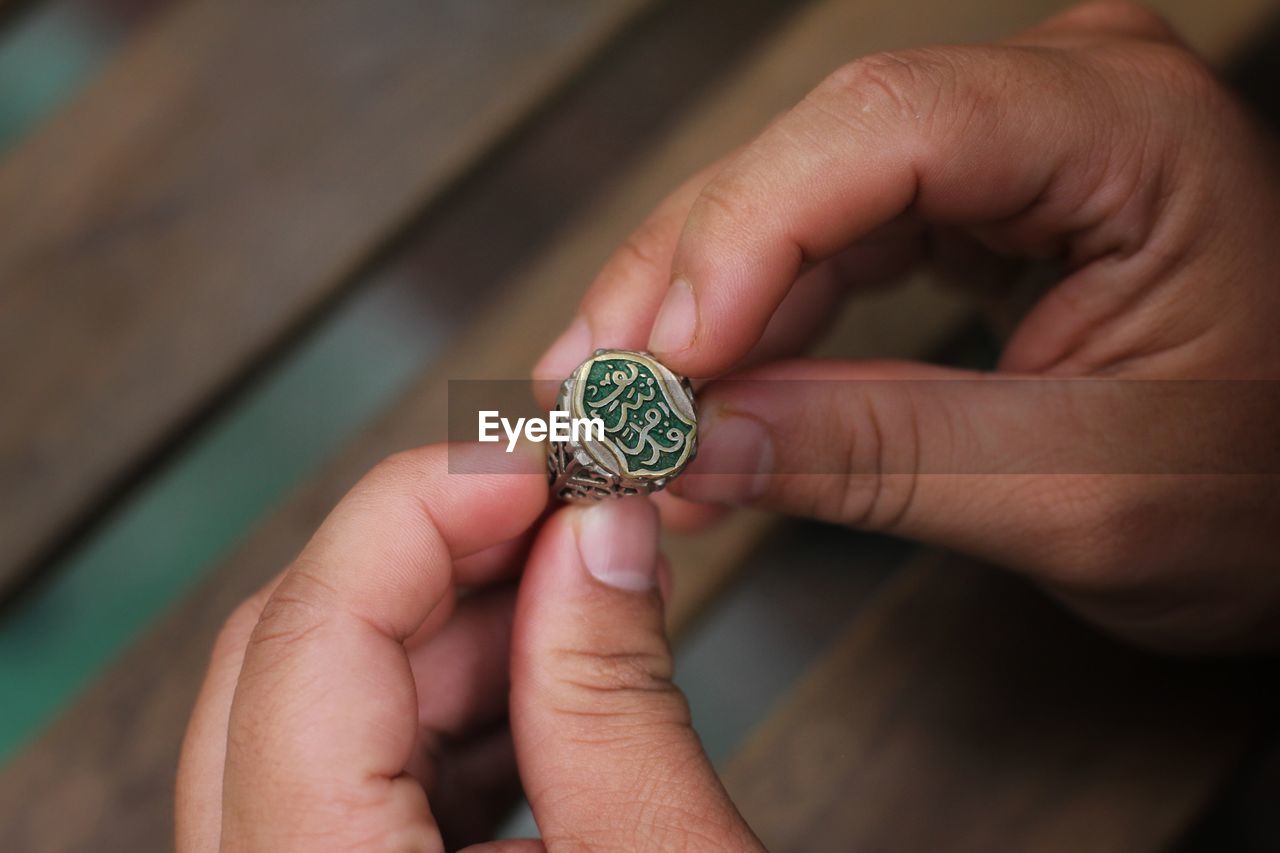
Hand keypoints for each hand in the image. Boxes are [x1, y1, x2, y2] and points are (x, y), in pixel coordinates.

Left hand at [176, 443, 759, 850]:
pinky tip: (546, 678)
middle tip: (564, 507)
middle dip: (432, 559)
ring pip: (309, 716)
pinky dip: (445, 707)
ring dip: (445, 629)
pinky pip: (350, 781)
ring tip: (576, 586)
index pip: (304, 651)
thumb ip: (617, 699)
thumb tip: (597, 534)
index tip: (528, 462)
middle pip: (281, 669)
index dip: (415, 515)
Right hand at [533, 1, 1279, 650]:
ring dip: (696, 317)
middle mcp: (1055, 105)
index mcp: (1128, 129)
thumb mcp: (1081, 491)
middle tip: (599, 400)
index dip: (744, 237)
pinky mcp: (965, 206)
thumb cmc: (1270, 485)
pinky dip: (747, 332)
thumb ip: (883, 456)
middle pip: (811, 160)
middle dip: (688, 287)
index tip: (659, 360)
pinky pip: (821, 249)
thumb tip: (699, 445)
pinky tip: (693, 398)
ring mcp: (1004, 149)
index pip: (889, 128)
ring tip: (622, 416)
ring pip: (793, 203)